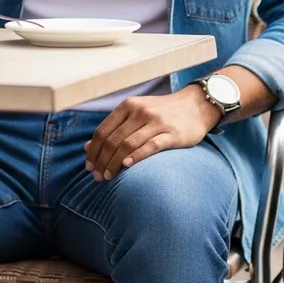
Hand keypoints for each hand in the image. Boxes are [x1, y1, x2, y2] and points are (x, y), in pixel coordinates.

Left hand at [84, 86, 221, 180]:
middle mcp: (141, 112)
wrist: (196, 105)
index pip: (103, 130)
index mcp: (129, 105)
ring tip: (108, 177)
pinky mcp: (172, 134)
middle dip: (101, 161)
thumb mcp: (136, 113)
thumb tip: (87, 147)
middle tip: (97, 177)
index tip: (88, 166)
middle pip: (113, 140)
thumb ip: (114, 128)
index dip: (93, 150)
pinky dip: (136, 157)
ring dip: (114, 164)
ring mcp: (157, 122)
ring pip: (128, 145)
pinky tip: (127, 166)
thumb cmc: (162, 112)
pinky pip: (150, 146)